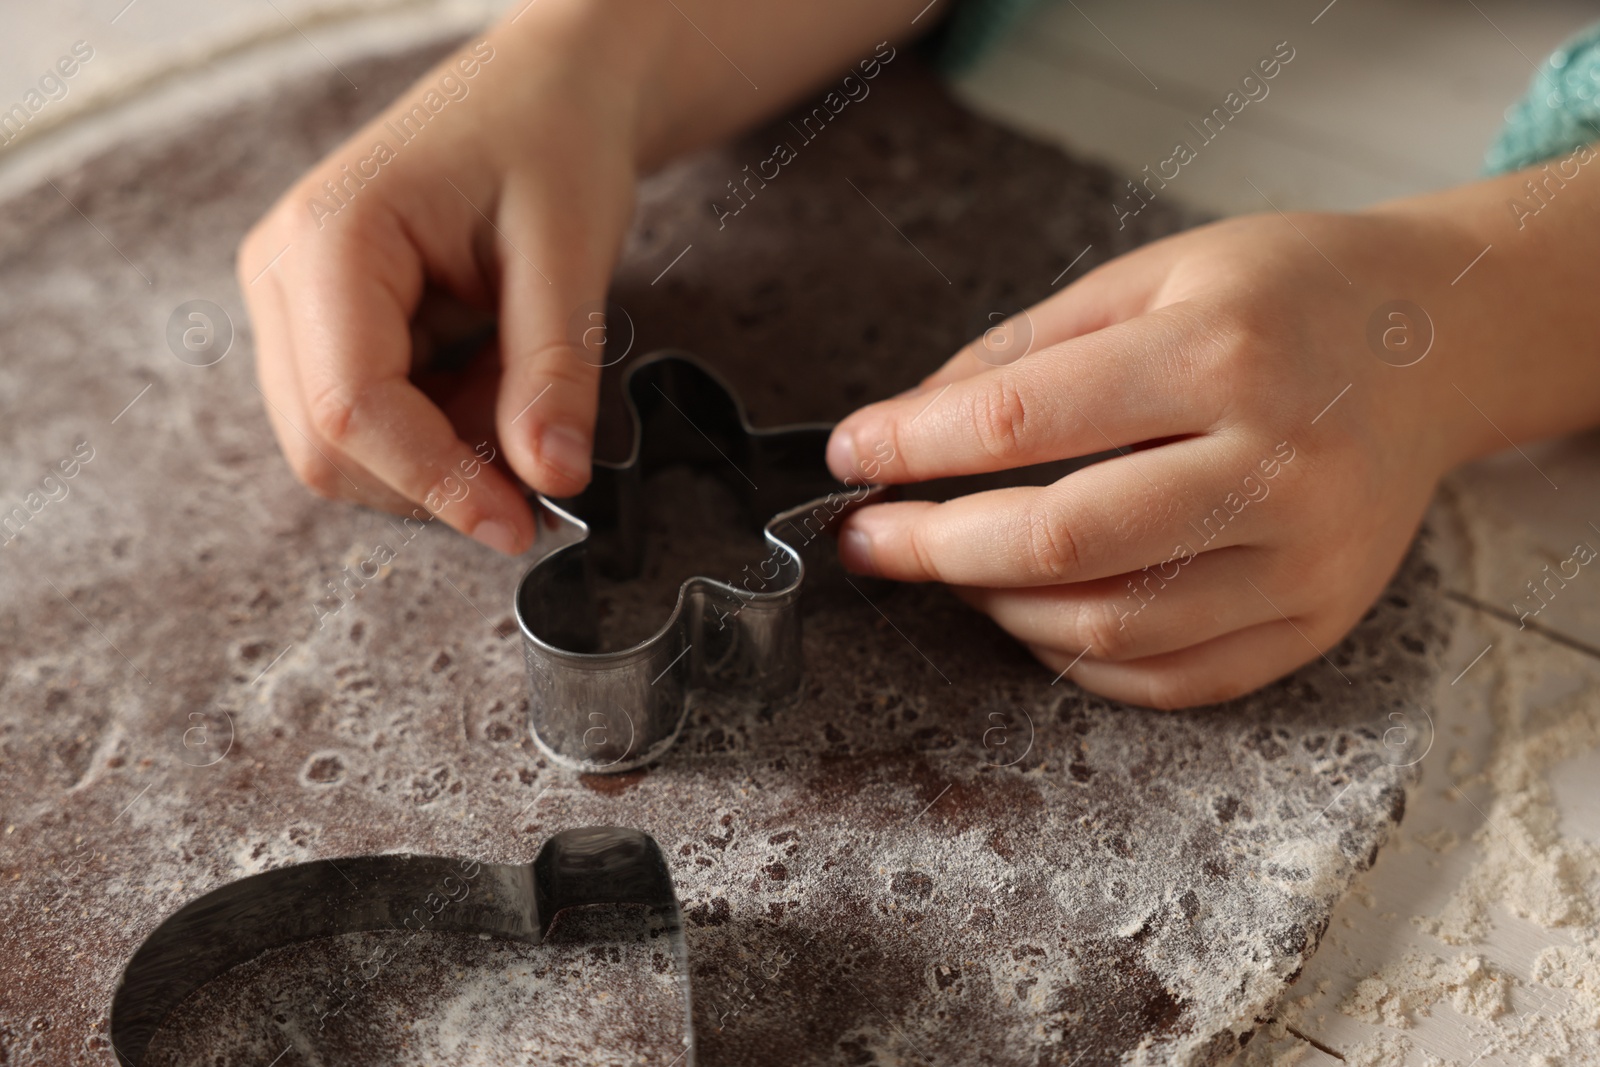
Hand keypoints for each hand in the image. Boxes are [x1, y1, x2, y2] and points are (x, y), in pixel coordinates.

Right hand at [237, 0, 936, 554]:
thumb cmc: (552, 143)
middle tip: (540, 454)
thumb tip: (553, 483)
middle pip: (329, 446)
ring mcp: (293, 303)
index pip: (351, 410)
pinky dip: (443, 426)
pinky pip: (371, 421)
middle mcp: (284, 275)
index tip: (520, 526)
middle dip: (438, 474)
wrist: (545, 92)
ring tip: (518, 376)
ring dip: (444, 450)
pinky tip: (492, 369)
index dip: (435, 485)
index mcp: (330, 240)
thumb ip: (554, 373)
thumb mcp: (570, 252)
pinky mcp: (320, 326)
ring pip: (345, 447)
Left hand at [826, 208, 1495, 707]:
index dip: (913, 447)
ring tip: (956, 568)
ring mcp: (1304, 559)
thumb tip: (905, 425)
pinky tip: (1036, 613)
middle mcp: (1274, 465)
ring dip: (998, 607)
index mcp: (1223, 353)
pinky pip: (1169, 676)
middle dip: (933, 547)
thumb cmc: (1284, 293)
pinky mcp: (1317, 618)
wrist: (1437, 343)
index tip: (854, 456)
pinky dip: (1077, 657)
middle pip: (1059, 543)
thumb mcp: (1152, 276)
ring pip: (1108, 626)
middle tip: (870, 539)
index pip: (1021, 420)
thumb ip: (1021, 351)